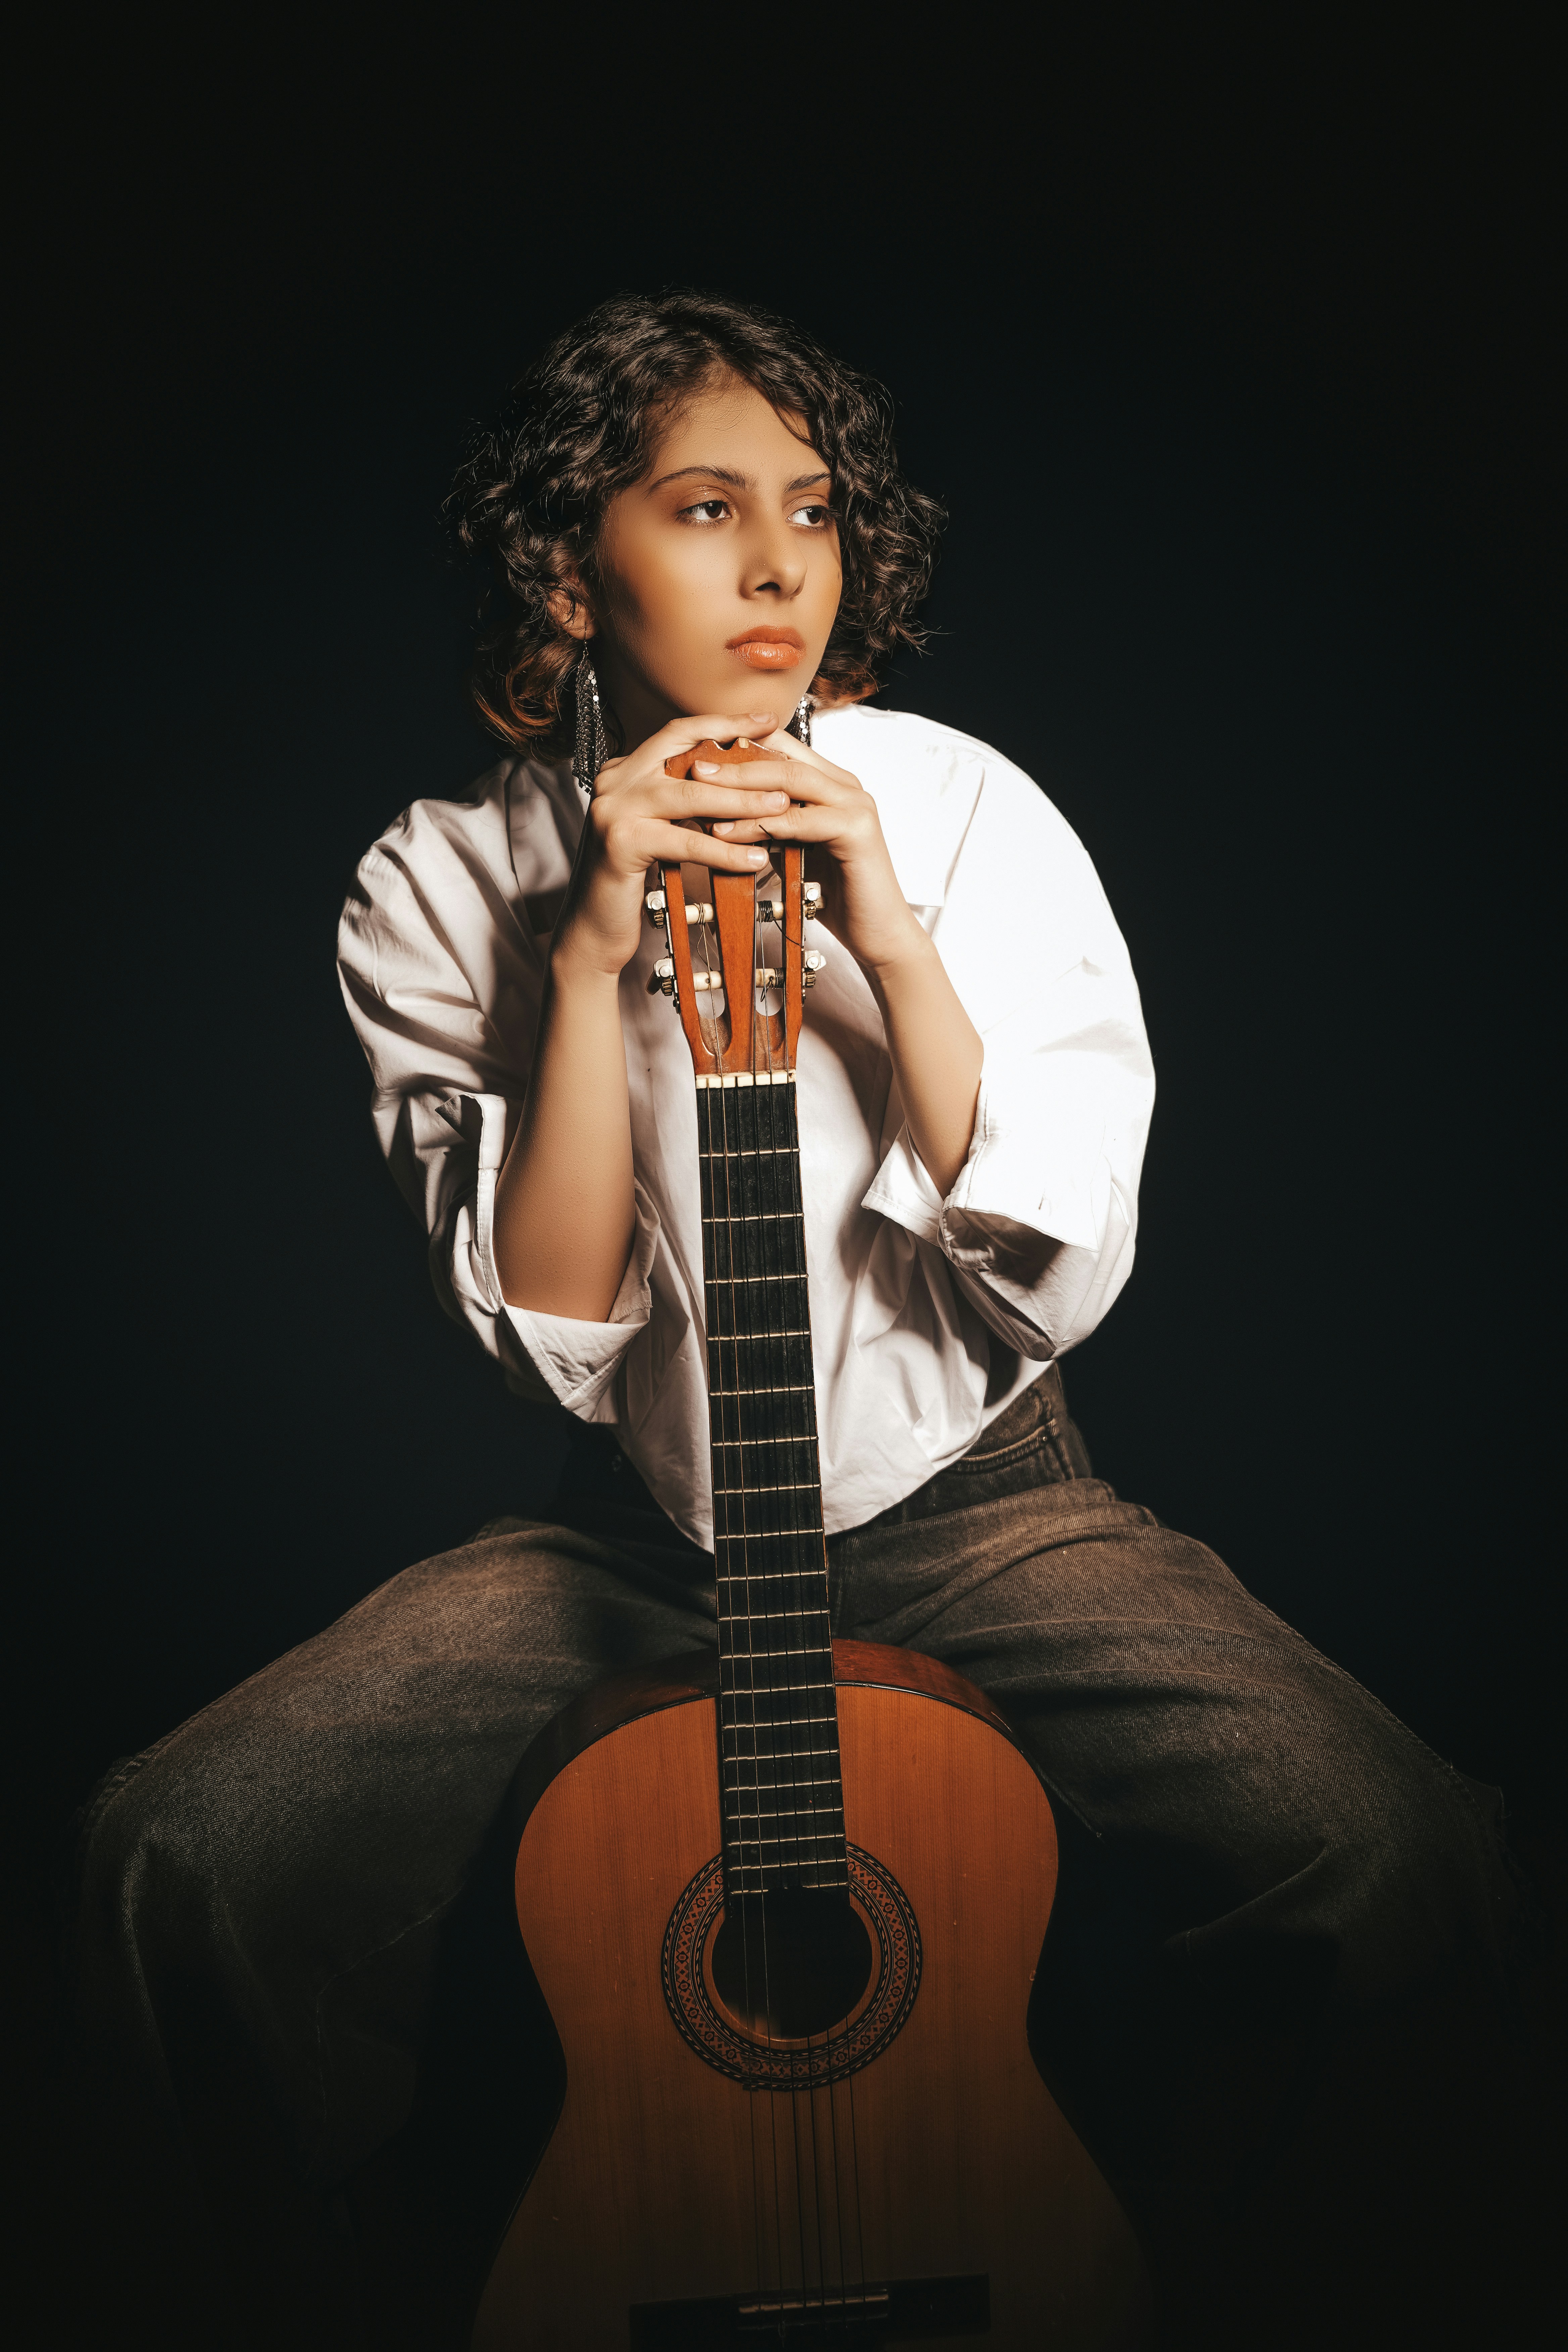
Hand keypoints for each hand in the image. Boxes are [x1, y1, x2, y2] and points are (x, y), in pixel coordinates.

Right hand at [552, 709, 793, 979]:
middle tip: (785, 764)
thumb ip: (681, 801)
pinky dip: (724, 850)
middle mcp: (613, 780)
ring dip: (742, 801)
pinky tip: (755, 859)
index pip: (678, 733)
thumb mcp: (657, 829)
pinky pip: (686, 841)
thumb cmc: (632, 883)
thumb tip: (736, 781)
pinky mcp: (620, 842)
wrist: (593, 929)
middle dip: (740, 758)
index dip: (722, 723)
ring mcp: (613, 808)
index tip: (765, 721)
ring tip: (781, 808)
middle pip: (686, 752)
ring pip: (691, 795)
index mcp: (623, 770)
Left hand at [702, 731, 927, 974]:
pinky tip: (728, 833)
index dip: (745, 748)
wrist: (878, 933)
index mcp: (835, 785)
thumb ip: (774, 826)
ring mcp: (856, 806)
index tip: (704, 755)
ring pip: (791, 783)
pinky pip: (800, 821)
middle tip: (696, 769)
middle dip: (737, 762)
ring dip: (743, 789)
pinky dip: (762, 826)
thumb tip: (726, 815)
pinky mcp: (857, 831)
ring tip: (702, 796)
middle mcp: (848, 787)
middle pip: (785, 760)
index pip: (786, 751)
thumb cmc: (837, 895)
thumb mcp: (797, 851)